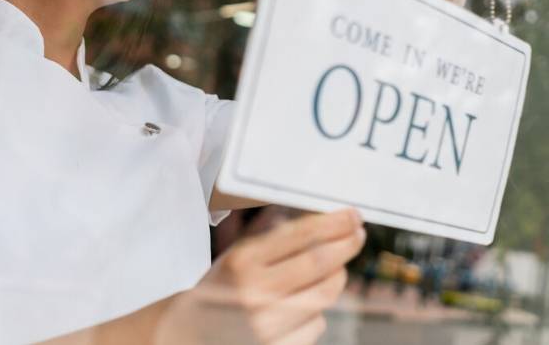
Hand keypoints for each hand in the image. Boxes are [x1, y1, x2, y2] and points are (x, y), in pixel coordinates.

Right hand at [156, 209, 364, 344]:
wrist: (191, 335)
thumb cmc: (220, 290)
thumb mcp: (235, 255)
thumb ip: (272, 236)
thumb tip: (318, 217)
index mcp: (243, 262)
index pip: (300, 235)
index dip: (333, 223)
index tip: (352, 216)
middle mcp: (255, 293)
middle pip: (320, 263)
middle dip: (347, 244)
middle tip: (357, 234)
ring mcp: (267, 325)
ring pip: (325, 295)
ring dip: (336, 277)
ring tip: (332, 269)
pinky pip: (318, 325)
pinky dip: (318, 312)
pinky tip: (303, 304)